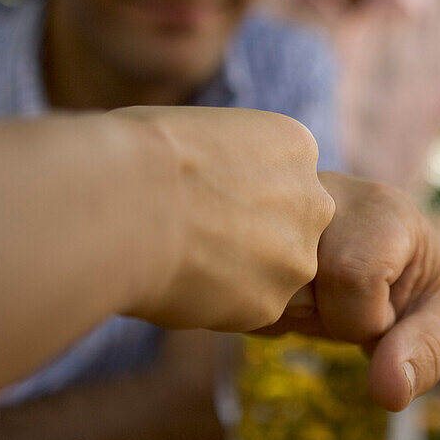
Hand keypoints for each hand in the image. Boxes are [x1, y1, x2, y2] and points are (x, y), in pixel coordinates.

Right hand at [114, 106, 334, 330]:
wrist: (124, 198)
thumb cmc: (140, 151)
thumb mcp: (206, 130)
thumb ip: (230, 161)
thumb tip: (215, 183)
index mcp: (297, 147)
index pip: (282, 182)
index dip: (237, 194)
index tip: (199, 196)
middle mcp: (314, 201)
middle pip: (288, 230)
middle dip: (248, 237)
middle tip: (194, 236)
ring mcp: (297, 257)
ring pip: (271, 275)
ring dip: (236, 275)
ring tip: (181, 260)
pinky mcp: (271, 304)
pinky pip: (246, 310)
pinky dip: (215, 306)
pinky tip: (179, 283)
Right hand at [263, 173, 439, 412]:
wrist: (400, 257)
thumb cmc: (423, 291)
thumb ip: (425, 354)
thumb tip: (390, 394)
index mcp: (381, 210)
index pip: (351, 275)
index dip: (366, 320)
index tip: (384, 312)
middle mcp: (321, 194)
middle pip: (294, 279)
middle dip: (321, 317)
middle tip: (350, 303)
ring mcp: (275, 205)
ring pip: (255, 288)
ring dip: (290, 314)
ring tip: (324, 295)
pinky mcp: (242, 226)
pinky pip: (231, 294)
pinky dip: (264, 312)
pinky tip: (296, 295)